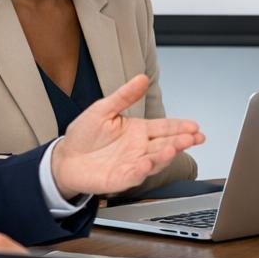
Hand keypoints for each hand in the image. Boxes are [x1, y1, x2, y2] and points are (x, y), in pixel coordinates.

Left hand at [51, 74, 204, 198]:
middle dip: (182, 141)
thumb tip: (142, 78)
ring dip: (166, 156)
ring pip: (155, 161)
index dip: (180, 127)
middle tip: (194, 137)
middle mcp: (139, 148)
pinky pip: (134, 175)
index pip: (165, 127)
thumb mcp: (103, 109)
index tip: (193, 126)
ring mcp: (132, 164)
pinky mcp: (120, 178)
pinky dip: (142, 171)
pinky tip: (147, 164)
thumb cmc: (83, 135)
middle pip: (166, 144)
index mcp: (139, 131)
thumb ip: (124, 96)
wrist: (64, 158)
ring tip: (174, 148)